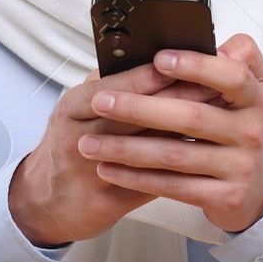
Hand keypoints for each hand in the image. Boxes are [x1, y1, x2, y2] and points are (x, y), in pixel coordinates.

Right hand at [8, 58, 227, 246]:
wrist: (45, 200)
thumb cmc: (71, 143)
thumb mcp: (82, 107)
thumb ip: (117, 85)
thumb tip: (164, 59)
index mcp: (73, 106)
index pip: (118, 85)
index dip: (155, 75)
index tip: (189, 62)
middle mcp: (78, 136)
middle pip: (136, 115)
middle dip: (179, 100)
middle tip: (217, 88)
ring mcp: (89, 172)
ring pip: (144, 150)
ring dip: (183, 135)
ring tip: (217, 122)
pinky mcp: (104, 202)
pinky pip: (147, 185)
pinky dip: (175, 172)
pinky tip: (202, 161)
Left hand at [79, 34, 262, 234]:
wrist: (260, 189)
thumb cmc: (241, 128)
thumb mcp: (253, 89)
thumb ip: (239, 58)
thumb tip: (215, 42)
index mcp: (255, 98)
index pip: (232, 76)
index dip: (196, 66)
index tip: (158, 59)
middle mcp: (251, 131)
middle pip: (191, 117)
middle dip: (139, 108)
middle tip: (99, 102)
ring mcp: (239, 167)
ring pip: (174, 155)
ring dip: (126, 148)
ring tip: (89, 142)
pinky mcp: (225, 197)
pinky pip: (173, 187)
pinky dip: (136, 178)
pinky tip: (109, 169)